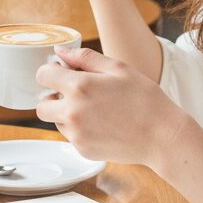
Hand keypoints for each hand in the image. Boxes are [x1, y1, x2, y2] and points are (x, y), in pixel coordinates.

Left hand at [35, 46, 185, 166]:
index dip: (51, 72)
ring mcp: (76, 135)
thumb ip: (85, 58)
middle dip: (53, 97)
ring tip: (95, 109)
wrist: (161, 136)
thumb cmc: (144, 98)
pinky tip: (102, 124)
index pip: (43, 76)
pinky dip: (80, 129)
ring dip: (66, 114)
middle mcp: (72, 113)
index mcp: (80, 87)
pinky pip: (71, 136)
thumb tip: (60, 52)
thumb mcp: (118, 68)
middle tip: (75, 93)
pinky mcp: (82, 150)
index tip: (63, 73)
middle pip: (41, 105)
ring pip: (55, 122)